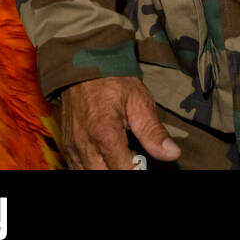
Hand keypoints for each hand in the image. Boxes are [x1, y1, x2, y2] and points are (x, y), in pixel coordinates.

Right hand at [56, 76, 181, 169]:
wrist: (84, 63)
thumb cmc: (113, 80)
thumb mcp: (139, 100)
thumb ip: (153, 131)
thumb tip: (172, 154)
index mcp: (105, 133)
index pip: (123, 172)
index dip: (137, 171)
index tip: (144, 164)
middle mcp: (84, 145)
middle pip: (103, 176)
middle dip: (121, 170)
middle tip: (132, 159)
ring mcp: (72, 148)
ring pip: (89, 175)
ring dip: (106, 169)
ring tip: (120, 155)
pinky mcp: (67, 147)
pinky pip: (78, 168)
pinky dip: (93, 167)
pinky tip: (105, 158)